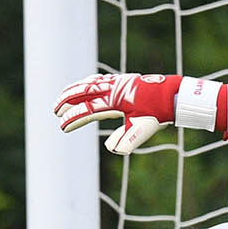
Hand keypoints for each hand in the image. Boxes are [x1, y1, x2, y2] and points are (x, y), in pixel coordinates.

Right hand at [53, 73, 182, 153]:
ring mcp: (117, 83)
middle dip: (67, 101)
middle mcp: (114, 89)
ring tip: (62, 96)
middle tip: (55, 111)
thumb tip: (112, 149)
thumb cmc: (157, 113)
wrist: (172, 96)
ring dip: (74, 90)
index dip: (74, 118)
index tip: (62, 126)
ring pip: (90, 84)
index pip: (89, 110)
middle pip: (84, 93)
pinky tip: (82, 85)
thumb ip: (128, 140)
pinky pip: (99, 79)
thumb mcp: (143, 129)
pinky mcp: (121, 80)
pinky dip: (87, 82)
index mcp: (117, 101)